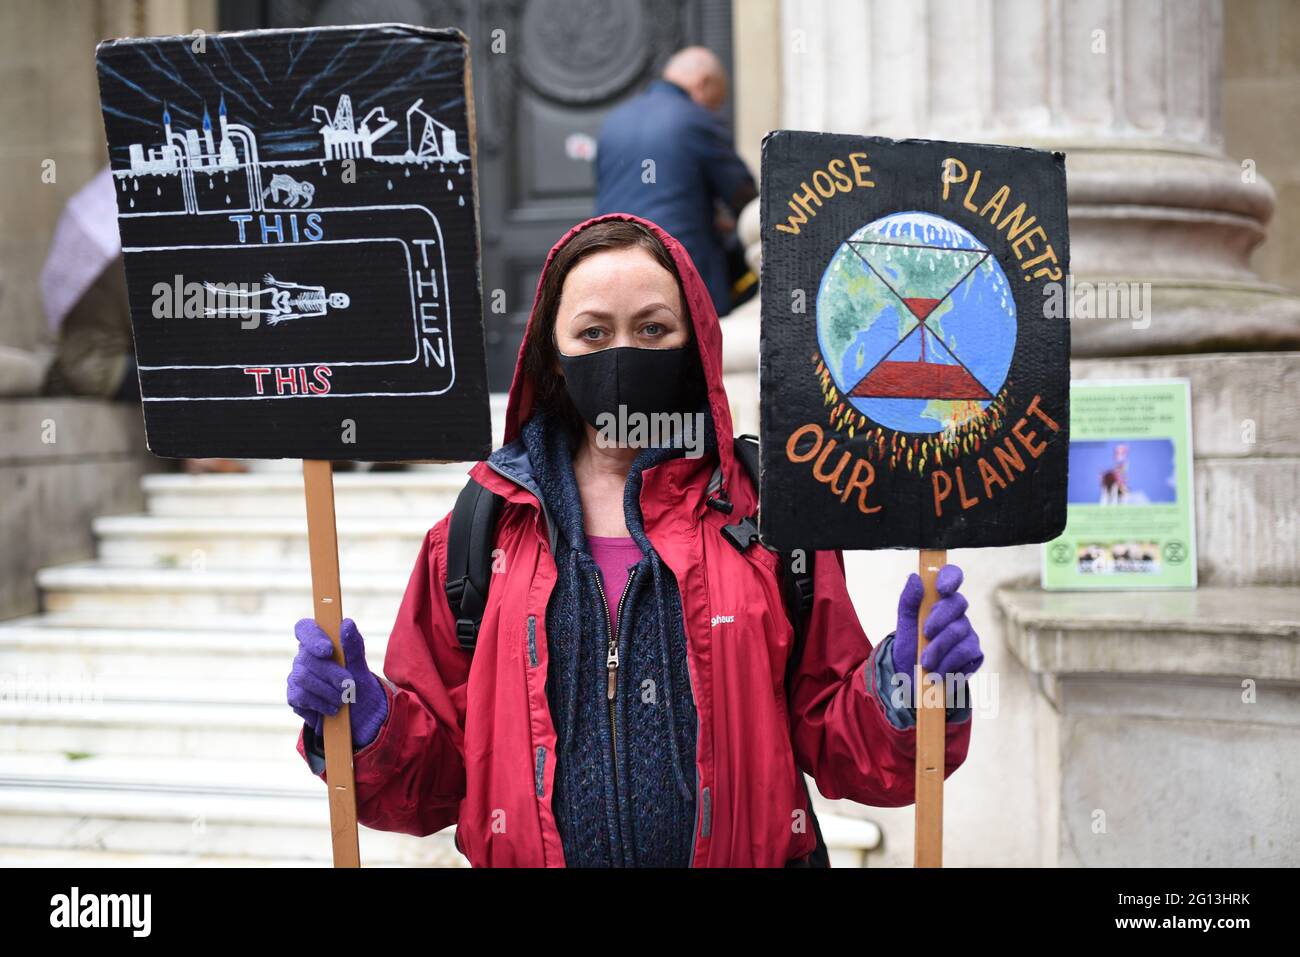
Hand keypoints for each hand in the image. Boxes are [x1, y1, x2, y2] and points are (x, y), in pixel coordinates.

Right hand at [288, 617, 388, 748]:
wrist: (359, 715)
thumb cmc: (359, 683)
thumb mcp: (361, 666)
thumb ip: (354, 645)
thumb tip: (346, 623)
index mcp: (320, 642)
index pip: (304, 628)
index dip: (313, 637)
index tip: (329, 650)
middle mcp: (304, 657)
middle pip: (307, 658)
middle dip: (331, 673)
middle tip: (349, 685)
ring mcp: (296, 676)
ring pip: (302, 678)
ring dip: (327, 691)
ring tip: (343, 699)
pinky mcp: (294, 696)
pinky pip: (300, 697)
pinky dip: (320, 704)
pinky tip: (332, 708)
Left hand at [891, 564, 983, 681]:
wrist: (913, 678)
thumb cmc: (910, 645)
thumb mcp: (904, 624)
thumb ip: (909, 601)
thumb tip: (915, 578)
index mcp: (940, 600)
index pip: (952, 577)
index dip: (950, 578)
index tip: (941, 588)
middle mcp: (957, 613)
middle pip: (958, 603)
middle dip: (939, 619)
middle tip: (924, 634)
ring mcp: (968, 632)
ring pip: (959, 631)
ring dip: (939, 648)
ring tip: (925, 662)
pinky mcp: (975, 653)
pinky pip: (966, 653)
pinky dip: (948, 664)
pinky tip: (938, 671)